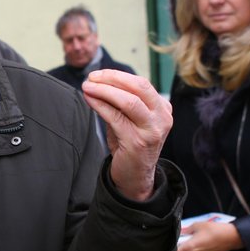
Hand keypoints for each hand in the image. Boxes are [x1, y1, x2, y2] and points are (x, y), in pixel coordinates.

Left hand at [80, 69, 172, 200]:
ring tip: (87, 87)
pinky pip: (116, 117)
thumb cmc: (130, 145)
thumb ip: (118, 102)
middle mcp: (162, 118)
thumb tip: (96, 83)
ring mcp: (152, 130)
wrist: (135, 176)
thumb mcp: (128, 119)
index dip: (117, 76)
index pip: (141, 84)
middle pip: (138, 88)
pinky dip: (100, 105)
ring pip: (128, 101)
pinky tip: (90, 100)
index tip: (98, 74)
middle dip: (112, 79)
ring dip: (104, 90)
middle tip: (92, 77)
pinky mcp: (138, 142)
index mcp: (162, 108)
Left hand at [177, 222, 243, 250]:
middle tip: (178, 240)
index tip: (170, 242)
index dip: (171, 248)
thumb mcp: (197, 225)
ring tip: (187, 240)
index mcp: (190, 248)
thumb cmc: (214, 230)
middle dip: (178, 249)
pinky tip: (195, 243)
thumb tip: (180, 232)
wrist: (230, 237)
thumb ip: (186, 230)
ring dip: (185, 250)